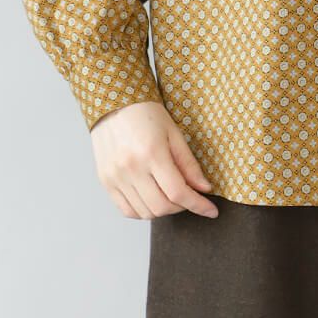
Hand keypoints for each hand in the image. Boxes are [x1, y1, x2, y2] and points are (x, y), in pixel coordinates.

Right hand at [89, 101, 218, 219]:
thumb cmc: (146, 113)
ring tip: (171, 195)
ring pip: (145, 213)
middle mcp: (131, 169)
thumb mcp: (174, 133)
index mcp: (152, 153)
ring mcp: (116, 177)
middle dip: (183, 207)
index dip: (198, 205)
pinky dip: (143, 211)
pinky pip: (127, 210)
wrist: (113, 103)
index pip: (178, 192)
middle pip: (162, 207)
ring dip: (164, 210)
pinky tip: (153, 199)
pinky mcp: (106, 182)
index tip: (211, 211)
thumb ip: (189, 164)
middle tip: (191, 197)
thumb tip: (204, 188)